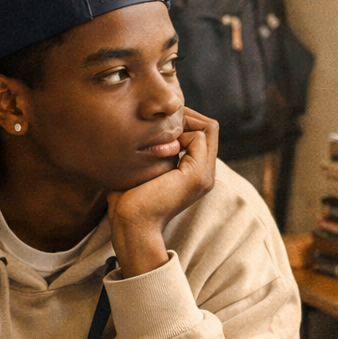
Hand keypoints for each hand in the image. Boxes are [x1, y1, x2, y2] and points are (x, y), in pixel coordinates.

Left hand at [107, 108, 218, 276]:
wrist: (130, 224)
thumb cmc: (127, 199)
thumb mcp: (143, 168)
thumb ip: (152, 149)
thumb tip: (143, 127)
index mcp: (194, 173)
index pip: (202, 133)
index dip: (184, 119)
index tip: (159, 119)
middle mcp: (205, 174)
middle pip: (209, 127)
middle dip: (188, 114)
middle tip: (162, 116)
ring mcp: (204, 175)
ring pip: (209, 128)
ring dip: (185, 121)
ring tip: (160, 129)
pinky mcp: (197, 175)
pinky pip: (200, 137)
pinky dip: (181, 132)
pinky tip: (160, 142)